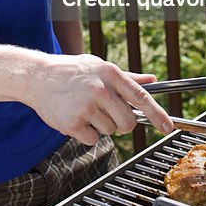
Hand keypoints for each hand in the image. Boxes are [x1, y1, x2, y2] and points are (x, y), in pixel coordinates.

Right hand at [28, 53, 174, 145]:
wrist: (37, 77)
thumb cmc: (71, 71)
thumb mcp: (99, 66)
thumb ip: (127, 77)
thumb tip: (152, 80)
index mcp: (110, 73)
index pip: (141, 97)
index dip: (157, 114)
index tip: (167, 128)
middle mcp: (100, 89)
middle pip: (128, 122)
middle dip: (122, 124)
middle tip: (108, 114)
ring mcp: (86, 106)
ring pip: (109, 131)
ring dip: (100, 125)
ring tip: (84, 108)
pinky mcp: (73, 122)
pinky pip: (92, 139)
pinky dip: (85, 133)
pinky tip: (75, 117)